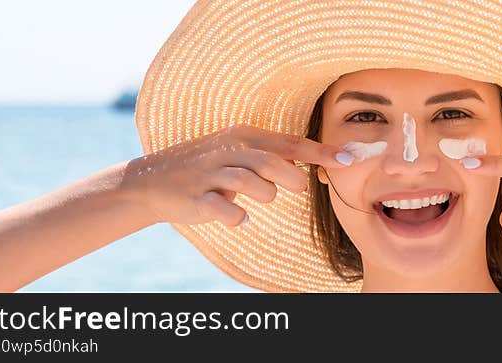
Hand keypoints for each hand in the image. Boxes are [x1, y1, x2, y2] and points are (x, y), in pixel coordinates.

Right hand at [123, 125, 352, 226]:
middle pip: (272, 162)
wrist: (152, 180)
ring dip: (263, 195)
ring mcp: (210, 173)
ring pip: (251, 184)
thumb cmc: (208, 167)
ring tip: (258, 199)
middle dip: (291, 178)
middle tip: (296, 188)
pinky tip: (238, 217)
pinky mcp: (196, 197)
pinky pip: (224, 210)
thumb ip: (274, 157)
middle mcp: (228, 150)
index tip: (349, 161)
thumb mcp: (240, 153)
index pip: (290, 143)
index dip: (321, 153)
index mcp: (244, 136)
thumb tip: (313, 167)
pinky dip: (236, 217)